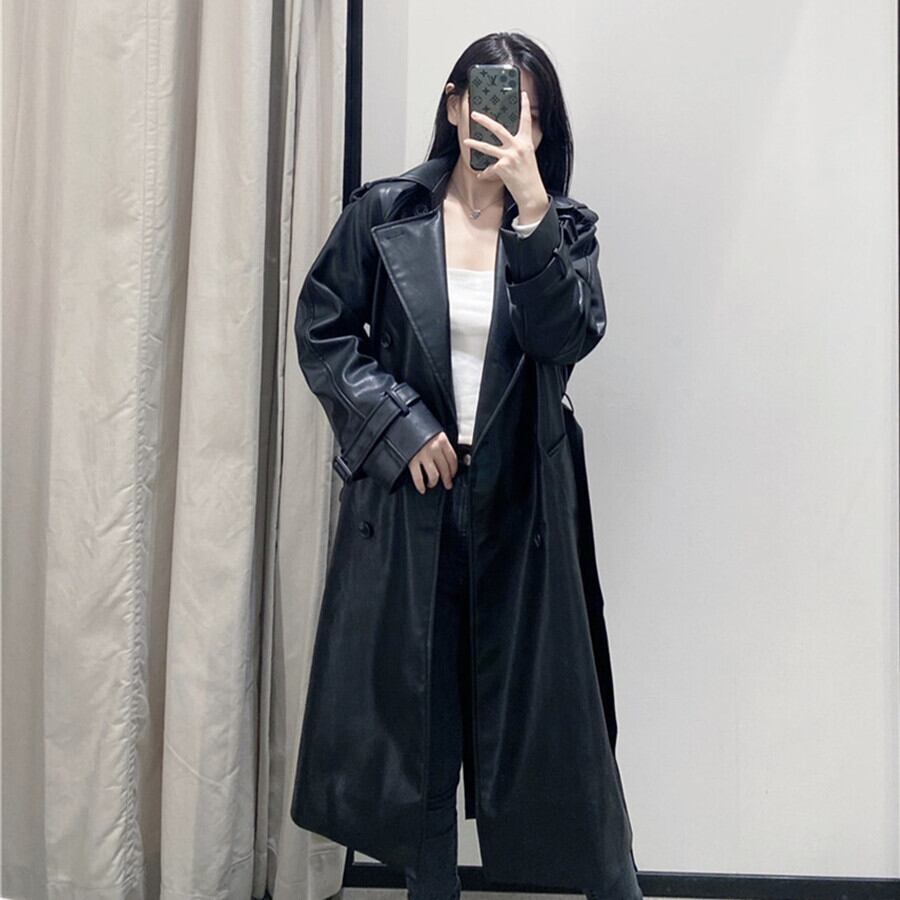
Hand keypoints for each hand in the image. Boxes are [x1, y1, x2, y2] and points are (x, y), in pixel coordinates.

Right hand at [409, 431, 457, 493]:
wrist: (402, 423)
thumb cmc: (418, 427)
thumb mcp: (433, 431)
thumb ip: (440, 442)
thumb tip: (445, 455)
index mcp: (442, 440)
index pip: (452, 459)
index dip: (454, 469)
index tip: (453, 474)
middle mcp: (434, 448)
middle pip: (445, 469)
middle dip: (447, 479)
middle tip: (448, 484)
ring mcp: (423, 455)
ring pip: (434, 475)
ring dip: (434, 482)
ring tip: (432, 484)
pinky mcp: (412, 461)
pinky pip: (418, 478)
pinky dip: (420, 486)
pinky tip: (422, 489)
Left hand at [462, 90, 550, 222]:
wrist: (531, 193)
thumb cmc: (529, 176)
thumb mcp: (527, 157)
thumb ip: (519, 146)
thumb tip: (508, 141)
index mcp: (526, 142)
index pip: (526, 120)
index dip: (525, 106)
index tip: (522, 94)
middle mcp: (518, 147)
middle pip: (498, 129)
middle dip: (485, 120)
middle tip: (475, 114)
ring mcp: (510, 157)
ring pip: (488, 147)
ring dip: (475, 143)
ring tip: (466, 140)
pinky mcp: (503, 168)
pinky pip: (488, 168)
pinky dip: (484, 173)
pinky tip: (481, 175)